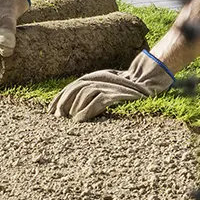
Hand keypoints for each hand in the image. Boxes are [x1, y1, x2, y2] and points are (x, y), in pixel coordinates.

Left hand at [49, 50, 174, 121]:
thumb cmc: (128, 90)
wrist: (149, 81)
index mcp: (93, 77)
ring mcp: (107, 85)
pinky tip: (80, 120)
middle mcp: (98, 78)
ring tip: (70, 121)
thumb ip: (93, 94)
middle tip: (58, 118)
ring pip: (83, 94)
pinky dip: (86, 111)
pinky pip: (97, 101)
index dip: (59, 99)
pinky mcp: (115, 93)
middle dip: (64, 104)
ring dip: (74, 108)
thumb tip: (72, 110)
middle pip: (74, 90)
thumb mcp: (107, 89)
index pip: (71, 87)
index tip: (50, 112)